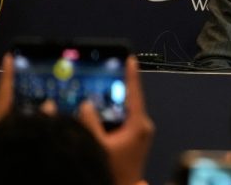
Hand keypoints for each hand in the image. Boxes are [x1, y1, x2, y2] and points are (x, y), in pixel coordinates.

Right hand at [78, 56, 153, 184]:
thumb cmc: (114, 172)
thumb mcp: (98, 146)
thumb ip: (89, 123)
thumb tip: (86, 104)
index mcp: (138, 125)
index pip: (135, 94)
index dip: (132, 75)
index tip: (131, 59)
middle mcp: (144, 127)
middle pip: (129, 100)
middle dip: (117, 88)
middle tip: (106, 73)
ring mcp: (141, 133)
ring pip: (125, 111)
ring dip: (113, 103)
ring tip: (99, 90)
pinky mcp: (136, 139)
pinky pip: (125, 119)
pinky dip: (113, 114)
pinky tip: (99, 112)